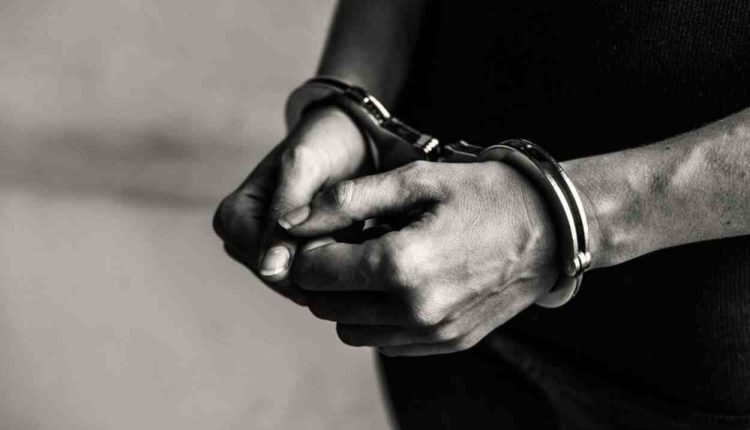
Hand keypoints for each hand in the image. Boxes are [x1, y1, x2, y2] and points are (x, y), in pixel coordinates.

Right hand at [213, 106, 368, 304]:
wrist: (348, 136)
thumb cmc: (324, 143)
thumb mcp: (303, 167)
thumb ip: (283, 213)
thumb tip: (269, 268)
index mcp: (231, 219)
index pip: (270, 267)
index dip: (314, 260)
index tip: (353, 234)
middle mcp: (240, 241)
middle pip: (288, 280)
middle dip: (328, 263)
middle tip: (364, 231)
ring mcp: (264, 253)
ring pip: (305, 284)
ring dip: (338, 264)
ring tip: (365, 231)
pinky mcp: (289, 260)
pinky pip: (316, 280)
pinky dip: (343, 264)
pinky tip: (362, 241)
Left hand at [280, 161, 558, 354]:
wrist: (553, 228)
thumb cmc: (486, 193)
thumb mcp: (416, 179)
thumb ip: (347, 200)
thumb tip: (291, 221)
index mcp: (401, 264)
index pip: (314, 272)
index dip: (309, 248)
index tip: (327, 228)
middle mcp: (414, 310)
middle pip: (326, 307)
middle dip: (324, 275)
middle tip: (348, 244)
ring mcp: (433, 333)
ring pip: (351, 331)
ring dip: (348, 300)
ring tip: (373, 264)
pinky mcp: (449, 342)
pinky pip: (387, 342)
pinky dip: (378, 318)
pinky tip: (399, 284)